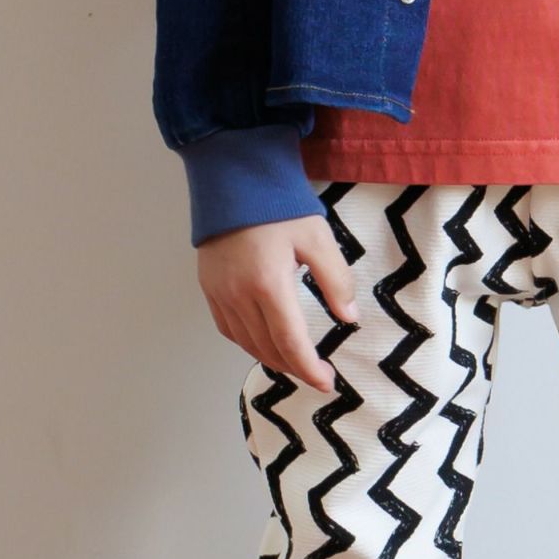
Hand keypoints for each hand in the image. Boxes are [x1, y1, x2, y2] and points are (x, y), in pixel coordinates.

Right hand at [197, 213, 358, 393]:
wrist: (232, 175)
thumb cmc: (277, 203)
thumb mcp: (318, 237)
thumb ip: (336, 280)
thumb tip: (349, 317)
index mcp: (269, 284)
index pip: (291, 344)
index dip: (310, 370)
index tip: (327, 382)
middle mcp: (240, 295)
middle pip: (269, 350)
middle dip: (296, 368)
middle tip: (319, 374)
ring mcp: (220, 293)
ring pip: (248, 344)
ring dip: (274, 359)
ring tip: (297, 362)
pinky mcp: (209, 287)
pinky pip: (229, 329)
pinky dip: (250, 343)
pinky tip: (267, 343)